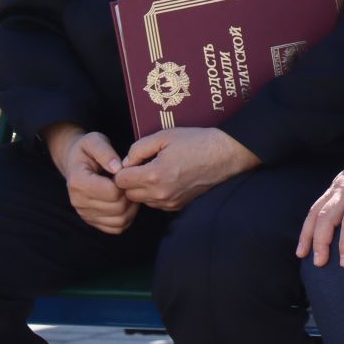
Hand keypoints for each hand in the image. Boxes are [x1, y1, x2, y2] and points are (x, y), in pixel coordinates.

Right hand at [46, 124, 136, 234]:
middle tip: (131, 182)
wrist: (75, 163)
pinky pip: (117, 228)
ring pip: (120, 220)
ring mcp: (85, 214)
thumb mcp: (94, 141)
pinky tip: (126, 202)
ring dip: (132, 207)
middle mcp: (78, 202)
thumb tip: (118, 168)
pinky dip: (127, 217)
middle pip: (118, 208)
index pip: (113, 192)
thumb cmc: (87, 150)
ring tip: (129, 191)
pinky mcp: (92, 221)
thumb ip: (105, 152)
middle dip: (130, 194)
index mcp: (78, 182)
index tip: (125, 172)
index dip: (125, 182)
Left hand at [115, 127, 259, 210]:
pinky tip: (164, 180)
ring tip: (153, 172)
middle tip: (140, 167)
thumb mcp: (163, 136)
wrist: (223, 155)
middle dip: (129, 181)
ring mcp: (169, 203)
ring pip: (141, 201)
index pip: (120, 181)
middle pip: (128, 195)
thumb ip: (138, 149)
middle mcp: (160, 194)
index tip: (132, 161)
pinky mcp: (178, 206)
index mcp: (154, 175)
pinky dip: (154, 194)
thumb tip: (126, 162)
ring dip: (141, 189)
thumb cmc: (195, 142)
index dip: (122, 169)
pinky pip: (155, 204)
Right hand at [298, 146, 343, 268]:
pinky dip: (308, 222)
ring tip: (303, 255)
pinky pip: (316, 204)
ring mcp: (337, 186)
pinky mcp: (334, 185)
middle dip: (320, 242)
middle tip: (320, 264)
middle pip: (326, 217)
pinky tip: (305, 238)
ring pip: (316, 211)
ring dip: (308, 233)